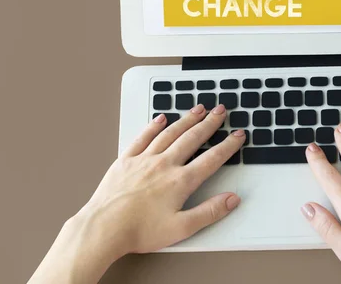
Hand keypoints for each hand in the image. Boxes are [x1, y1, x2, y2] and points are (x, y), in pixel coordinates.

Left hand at [81, 103, 243, 255]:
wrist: (103, 229)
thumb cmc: (139, 231)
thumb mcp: (181, 228)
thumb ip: (209, 212)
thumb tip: (231, 200)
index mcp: (180, 181)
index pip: (211, 159)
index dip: (228, 146)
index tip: (238, 136)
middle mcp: (164, 164)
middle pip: (193, 138)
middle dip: (210, 123)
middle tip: (220, 111)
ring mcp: (144, 159)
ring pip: (170, 133)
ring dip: (187, 119)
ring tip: (198, 109)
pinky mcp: (126, 160)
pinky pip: (143, 137)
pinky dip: (154, 126)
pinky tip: (161, 119)